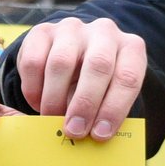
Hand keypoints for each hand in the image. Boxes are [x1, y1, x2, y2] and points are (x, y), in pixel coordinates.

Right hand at [17, 17, 146, 140]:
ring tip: (52, 119)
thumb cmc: (97, 85)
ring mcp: (73, 28)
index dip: (114, 108)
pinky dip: (33, 88)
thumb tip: (92, 137)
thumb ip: (106, 112)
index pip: (128, 77)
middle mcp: (105, 32)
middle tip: (74, 130)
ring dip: (55, 98)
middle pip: (98, 65)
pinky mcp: (43, 31)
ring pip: (62, 62)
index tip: (100, 134)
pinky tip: (37, 103)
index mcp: (131, 49)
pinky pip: (34, 61)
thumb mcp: (109, 95)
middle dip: (85, 103)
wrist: (72, 55)